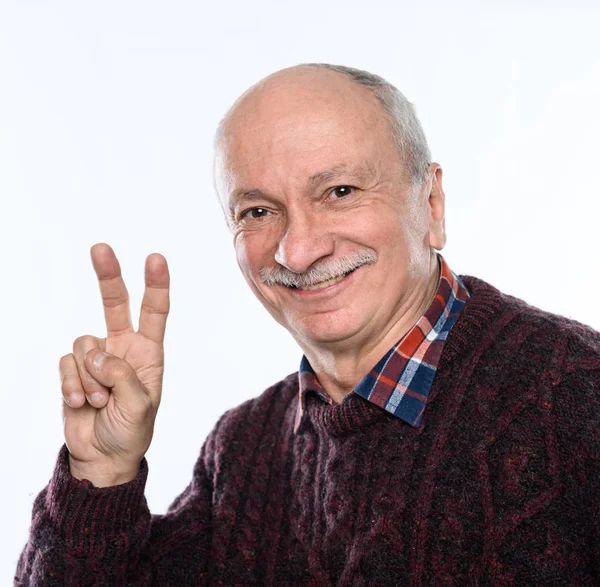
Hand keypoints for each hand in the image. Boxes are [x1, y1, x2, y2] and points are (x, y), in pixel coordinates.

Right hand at [60, 243, 169, 486]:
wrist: (102, 456)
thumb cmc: (131, 431)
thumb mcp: (140, 406)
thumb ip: (123, 376)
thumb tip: (99, 355)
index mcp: (148, 353)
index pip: (154, 312)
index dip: (155, 285)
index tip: (156, 259)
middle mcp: (122, 348)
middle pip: (114, 304)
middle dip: (108, 276)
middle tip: (100, 248)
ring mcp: (96, 358)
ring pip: (84, 343)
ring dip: (90, 376)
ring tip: (100, 401)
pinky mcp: (73, 371)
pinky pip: (66, 364)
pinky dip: (72, 385)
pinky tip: (82, 404)